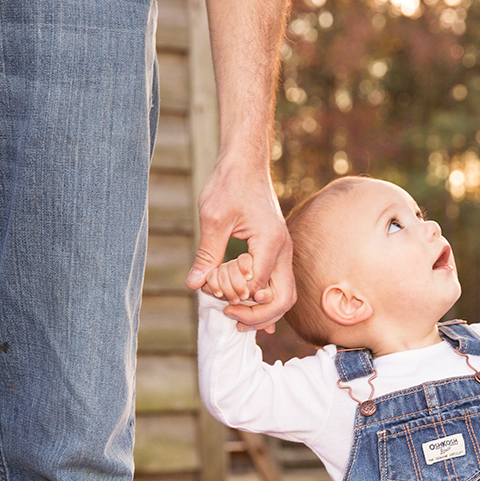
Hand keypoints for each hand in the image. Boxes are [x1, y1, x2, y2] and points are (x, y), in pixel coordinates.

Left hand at [188, 154, 295, 333]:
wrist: (245, 162)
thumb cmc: (229, 184)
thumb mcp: (213, 219)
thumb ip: (208, 255)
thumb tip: (195, 285)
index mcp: (270, 242)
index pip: (258, 286)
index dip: (237, 295)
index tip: (215, 290)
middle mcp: (283, 250)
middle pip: (283, 300)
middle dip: (257, 316)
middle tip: (231, 318)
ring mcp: (283, 252)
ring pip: (284, 296)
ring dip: (262, 312)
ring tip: (236, 317)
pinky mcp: (277, 251)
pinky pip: (278, 285)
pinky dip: (265, 301)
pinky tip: (248, 309)